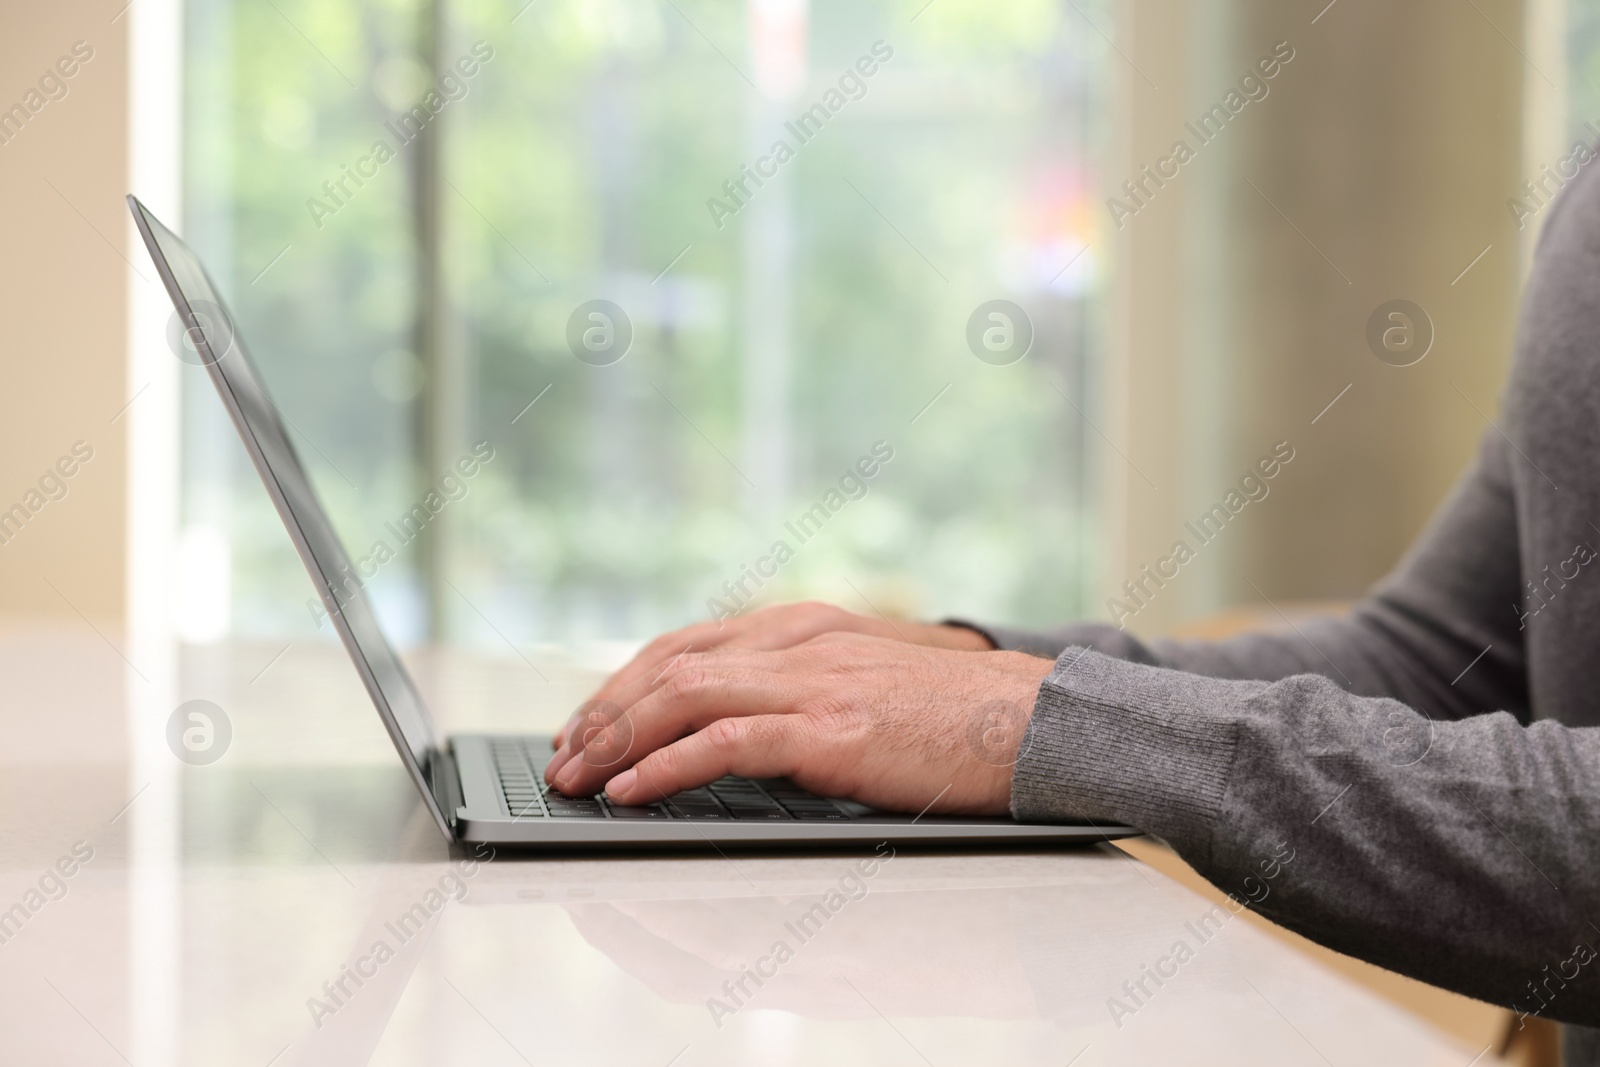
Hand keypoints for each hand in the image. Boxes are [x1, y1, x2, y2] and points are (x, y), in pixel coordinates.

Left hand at [543, 632, 1053, 815]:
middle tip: (563, 758)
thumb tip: (728, 733)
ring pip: (684, 696)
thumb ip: (797, 690)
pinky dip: (667, 766)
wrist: (1027, 718)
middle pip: (669, 666)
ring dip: (618, 740)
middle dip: (604, 715)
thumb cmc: (949, 715)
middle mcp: (797, 642)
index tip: (586, 723)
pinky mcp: (832, 729)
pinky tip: (633, 791)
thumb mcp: (860, 682)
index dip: (622, 685)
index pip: (684, 647)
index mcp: (801, 628)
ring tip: (578, 778)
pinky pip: (726, 742)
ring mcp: (814, 681)